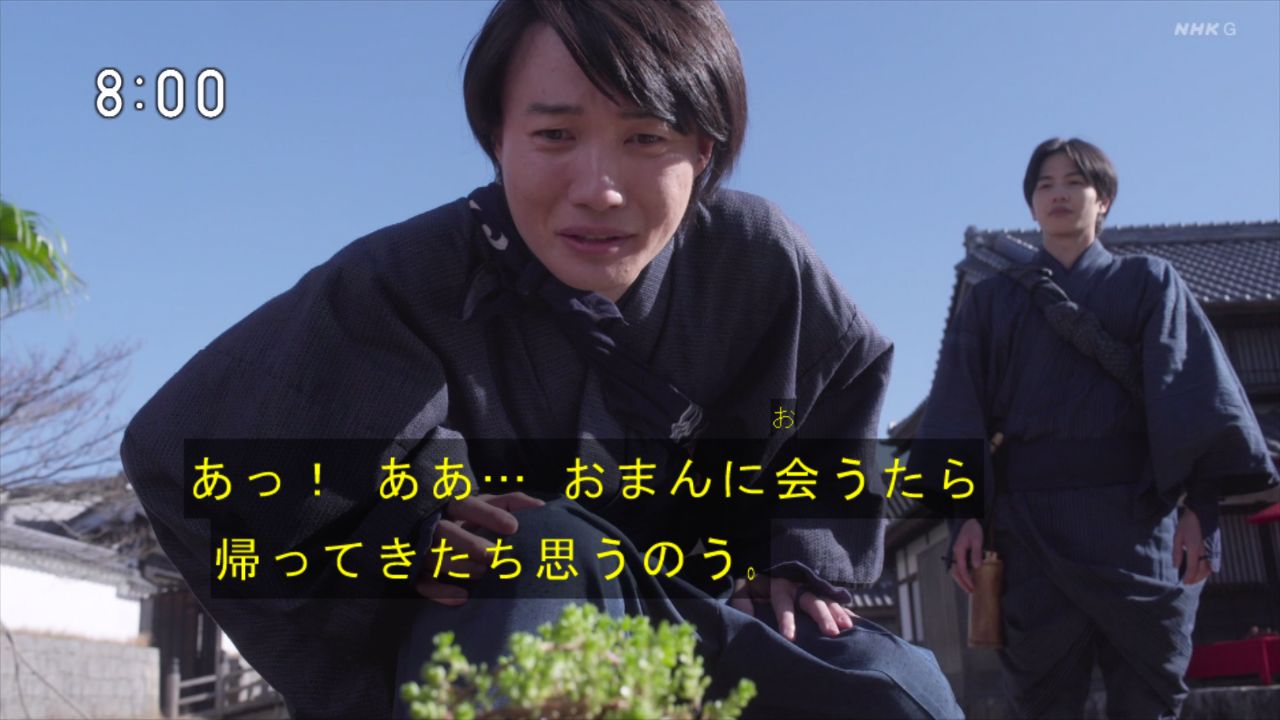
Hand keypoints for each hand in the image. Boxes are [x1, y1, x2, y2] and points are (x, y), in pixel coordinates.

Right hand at [414, 492, 544, 604]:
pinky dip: (440, 592)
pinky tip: (462, 597)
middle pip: (445, 532)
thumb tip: (540, 505)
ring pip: (433, 557)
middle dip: (469, 544)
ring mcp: (421, 547)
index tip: (513, 527)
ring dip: (458, 566)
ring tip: (482, 572)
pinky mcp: (414, 570)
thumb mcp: (487, 504)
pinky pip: (422, 582)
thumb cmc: (469, 517)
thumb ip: (511, 502)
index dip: (488, 515)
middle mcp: (433, 524)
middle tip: (494, 555)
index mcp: (451, 504)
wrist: (431, 529)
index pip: (466, 505)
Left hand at [729, 574, 857, 641]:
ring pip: (826, 600)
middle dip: (821, 616)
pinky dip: (844, 610)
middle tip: (830, 633)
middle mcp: (797, 585)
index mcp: (777, 585)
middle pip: (811, 601)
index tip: (790, 637)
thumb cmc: (755, 581)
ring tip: (846, 628)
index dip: (786, 619)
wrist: (767, 563)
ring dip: (837, 613)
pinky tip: (853, 622)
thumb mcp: (744, 587)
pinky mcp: (819, 592)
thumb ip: (742, 600)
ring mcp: (811, 587)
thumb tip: (747, 616)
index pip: (783, 603)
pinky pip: (834, 600)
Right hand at [949, 519, 983, 593]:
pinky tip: (969, 578)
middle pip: (956, 572)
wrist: (969, 520)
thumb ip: (976, 553)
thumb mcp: (977, 540)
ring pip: (956, 570)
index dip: (967, 579)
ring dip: (961, 580)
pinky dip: (962, 574)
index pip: (962, 569)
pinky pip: (959, 566)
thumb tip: (977, 566)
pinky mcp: (960, 553)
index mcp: (959, 551)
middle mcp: (956, 554)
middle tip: (970, 592)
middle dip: (962, 583)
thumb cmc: (973, 529)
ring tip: (969, 588)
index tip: (973, 587)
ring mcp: (957, 554)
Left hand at [1173, 508, 1211, 584]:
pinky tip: (1200, 570)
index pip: (1193, 568)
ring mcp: (1211, 550)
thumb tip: (1176, 566)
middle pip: (1203, 571)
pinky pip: (1212, 563)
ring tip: (1193, 578)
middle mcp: (1205, 551)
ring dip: (1202, 575)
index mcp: (1195, 548)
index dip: (1189, 577)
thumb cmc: (1187, 524)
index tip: (1184, 583)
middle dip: (1195, 578)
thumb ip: (1177, 552)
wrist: (1201, 513)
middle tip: (1188, 582)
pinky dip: (1207, 569)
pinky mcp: (1214, 548)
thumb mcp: (1177, 537)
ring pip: (1209, 568)